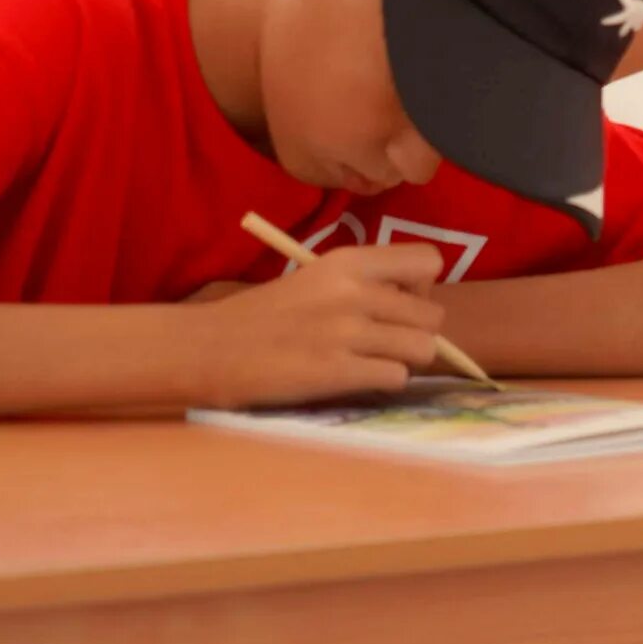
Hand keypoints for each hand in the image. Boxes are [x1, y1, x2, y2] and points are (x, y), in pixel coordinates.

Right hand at [189, 243, 445, 408]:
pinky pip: (396, 377)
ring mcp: (346, 332)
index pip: (428, 261)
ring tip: (373, 362)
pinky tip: (356, 378)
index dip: (425, 287)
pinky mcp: (337, 371)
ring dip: (404, 360)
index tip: (402, 302)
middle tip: (385, 342)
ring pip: (423, 349)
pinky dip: (384, 382)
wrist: (210, 348)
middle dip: (416, 333)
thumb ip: (364, 283)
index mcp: (348, 262)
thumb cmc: (264, 315)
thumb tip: (416, 302)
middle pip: (433, 316)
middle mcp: (353, 292)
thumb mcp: (316, 278)